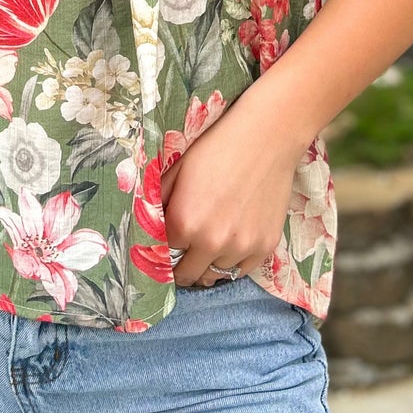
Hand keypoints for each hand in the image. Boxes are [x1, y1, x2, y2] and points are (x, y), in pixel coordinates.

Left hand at [158, 95, 304, 288]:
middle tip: (184, 254)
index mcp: (184, 223)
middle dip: (181, 266)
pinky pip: (242, 270)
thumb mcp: (177, 170)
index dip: (163, 248)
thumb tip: (145, 225)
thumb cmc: (217, 148)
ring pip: (215, 274)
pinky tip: (230, 244)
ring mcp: (241, 247)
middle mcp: (212, 242)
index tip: (166, 246)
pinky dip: (233, 262)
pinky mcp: (266, 246)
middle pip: (188, 275)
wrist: (266, 137)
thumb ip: (157, 202)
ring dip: (209, 263)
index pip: (163, 255)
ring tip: (210, 243)